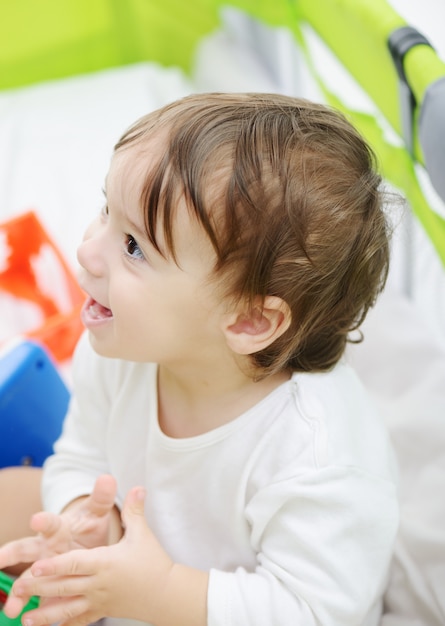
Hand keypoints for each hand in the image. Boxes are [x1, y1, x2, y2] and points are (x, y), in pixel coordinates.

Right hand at [0, 474, 119, 618]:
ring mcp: (44, 569)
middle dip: (10, 555)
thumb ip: (101, 497)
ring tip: (12, 609)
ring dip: (19, 593)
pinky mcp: (48, 588)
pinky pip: (39, 601)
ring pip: (27, 580)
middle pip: (24, 550)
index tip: (36, 518)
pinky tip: (28, 624)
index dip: (43, 520)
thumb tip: (108, 478)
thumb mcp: (95, 512)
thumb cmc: (88, 525)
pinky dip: (35, 614)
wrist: (87, 543)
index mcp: (57, 527)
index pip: (48, 522)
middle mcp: (44, 547)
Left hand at [10, 486, 176, 625]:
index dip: (55, 565)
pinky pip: (79, 620)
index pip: (75, 564)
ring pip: (67, 608)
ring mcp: (99, 600)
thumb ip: (135, 511)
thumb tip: (139, 486)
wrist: (167, 593)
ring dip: (46, 614)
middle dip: (41, 587)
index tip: (37, 566)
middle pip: (65, 586)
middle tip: (20, 587)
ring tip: (26, 618)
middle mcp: (99, 584)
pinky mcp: (102, 612)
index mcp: (105, 562)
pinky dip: (63, 625)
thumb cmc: (154, 561)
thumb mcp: (142, 534)